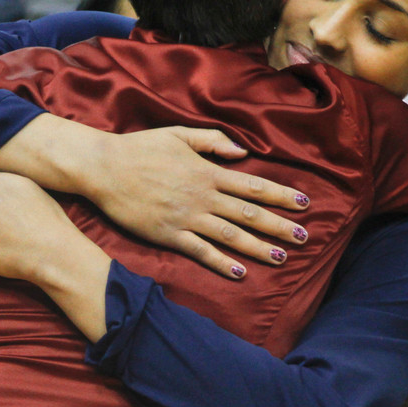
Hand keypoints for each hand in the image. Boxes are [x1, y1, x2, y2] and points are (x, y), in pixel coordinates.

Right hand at [85, 126, 309, 277]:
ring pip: (230, 235)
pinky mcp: (168, 235)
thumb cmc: (140, 148)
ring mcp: (186, 217)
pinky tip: (239, 273)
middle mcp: (202, 196)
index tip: (303, 204)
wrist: (104, 168)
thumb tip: (242, 151)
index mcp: (207, 172)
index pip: (252, 186)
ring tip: (280, 257)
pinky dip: (221, 262)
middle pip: (249, 213)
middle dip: (279, 225)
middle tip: (303, 236)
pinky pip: (200, 251)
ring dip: (257, 247)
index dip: (280, 195)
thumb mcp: (179, 134)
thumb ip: (212, 141)